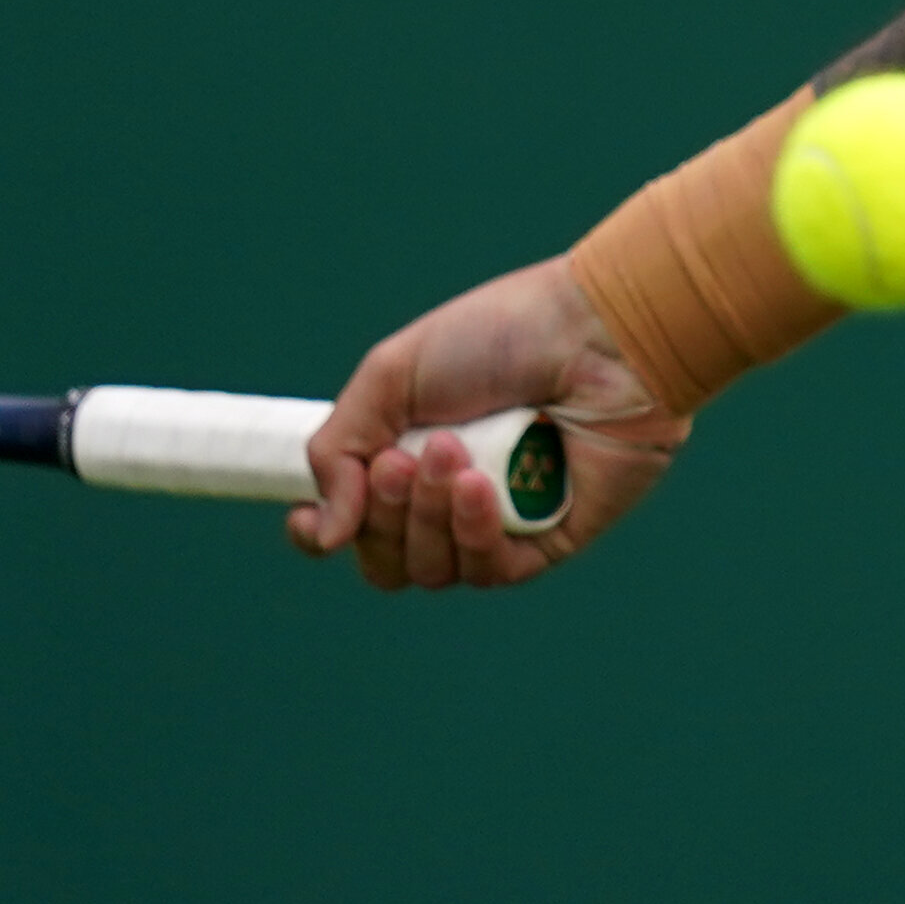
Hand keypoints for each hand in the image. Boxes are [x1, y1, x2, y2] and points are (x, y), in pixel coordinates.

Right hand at [287, 257, 686, 591]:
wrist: (596, 331)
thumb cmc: (500, 335)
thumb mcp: (393, 373)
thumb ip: (339, 450)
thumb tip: (323, 533)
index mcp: (408, 456)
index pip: (353, 528)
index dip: (323, 534)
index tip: (308, 521)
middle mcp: (448, 500)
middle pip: (386, 559)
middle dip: (385, 513)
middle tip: (406, 456)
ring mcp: (499, 524)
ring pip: (432, 569)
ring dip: (429, 516)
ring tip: (454, 452)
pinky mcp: (547, 541)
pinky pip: (491, 571)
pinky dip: (475, 533)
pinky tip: (480, 487)